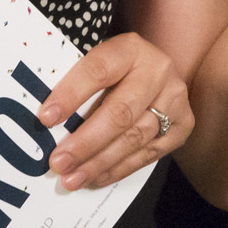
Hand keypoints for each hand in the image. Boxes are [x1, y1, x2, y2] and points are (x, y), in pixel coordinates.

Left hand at [35, 32, 191, 190]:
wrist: (158, 71)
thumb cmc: (117, 71)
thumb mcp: (101, 63)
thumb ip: (79, 84)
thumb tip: (47, 122)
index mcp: (130, 48)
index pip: (98, 70)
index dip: (71, 94)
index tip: (45, 118)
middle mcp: (158, 70)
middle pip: (120, 112)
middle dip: (85, 142)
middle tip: (58, 162)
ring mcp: (174, 99)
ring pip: (134, 137)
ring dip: (99, 162)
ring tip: (72, 179)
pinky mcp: (183, 125)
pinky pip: (148, 154)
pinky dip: (118, 169)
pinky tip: (95, 178)